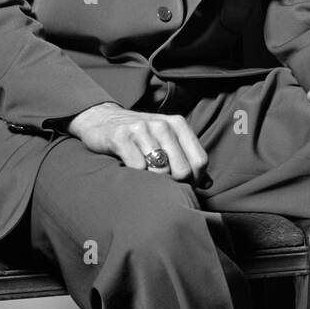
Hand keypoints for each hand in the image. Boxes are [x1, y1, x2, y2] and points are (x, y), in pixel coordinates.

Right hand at [68, 102, 208, 183]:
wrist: (102, 119)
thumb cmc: (140, 137)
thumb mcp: (166, 141)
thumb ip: (187, 159)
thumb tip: (207, 184)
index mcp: (178, 124)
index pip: (200, 160)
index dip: (196, 180)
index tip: (185, 188)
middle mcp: (163, 124)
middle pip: (183, 169)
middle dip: (176, 185)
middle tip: (165, 190)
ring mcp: (142, 129)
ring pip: (161, 170)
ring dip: (155, 183)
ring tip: (148, 182)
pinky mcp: (121, 137)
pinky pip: (137, 167)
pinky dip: (137, 177)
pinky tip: (132, 174)